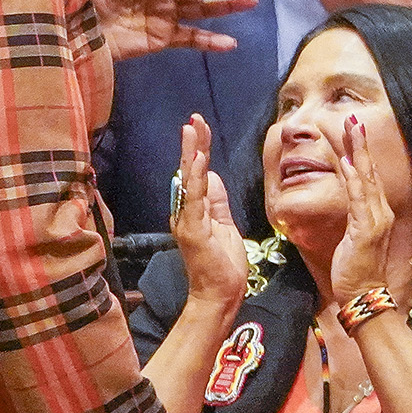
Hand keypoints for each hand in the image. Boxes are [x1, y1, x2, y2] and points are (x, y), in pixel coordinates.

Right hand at [170, 115, 248, 314]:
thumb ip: (216, 200)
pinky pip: (194, 200)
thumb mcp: (225, 223)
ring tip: (191, 131)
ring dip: (190, 155)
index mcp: (194, 209)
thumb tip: (211, 173)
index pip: (197, 173)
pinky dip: (195, 179)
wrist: (220, 294)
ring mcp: (187, 221)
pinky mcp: (193, 231)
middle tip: (194, 119)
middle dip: (192, 144)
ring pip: (188, 182)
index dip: (199, 149)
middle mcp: (186, 212)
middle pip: (188, 172)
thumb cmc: (223, 263)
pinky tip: (197, 161)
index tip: (200, 126)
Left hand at [330, 115, 396, 306]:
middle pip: (369, 170)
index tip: (351, 130)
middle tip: (351, 119)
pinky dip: (354, 179)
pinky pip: (358, 199)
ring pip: (365, 178)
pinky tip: (349, 162)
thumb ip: (353, 215)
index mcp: (377, 212)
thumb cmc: (354, 269)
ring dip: (357, 152)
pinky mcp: (366, 229)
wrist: (363, 294)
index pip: (368, 175)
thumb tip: (345, 198)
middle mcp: (381, 211)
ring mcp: (375, 219)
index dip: (361, 152)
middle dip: (360, 143)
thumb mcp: (353, 236)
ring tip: (350, 130)